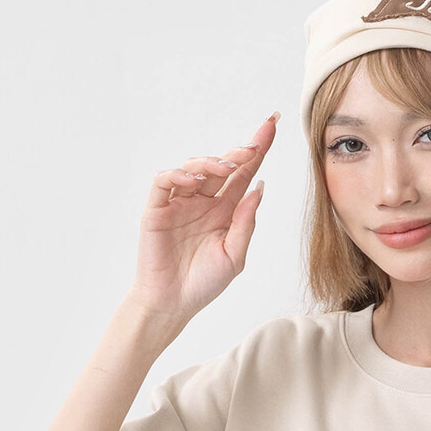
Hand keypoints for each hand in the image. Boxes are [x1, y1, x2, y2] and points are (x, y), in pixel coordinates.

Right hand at [126, 111, 278, 327]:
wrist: (174, 304)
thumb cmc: (204, 283)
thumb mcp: (234, 256)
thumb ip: (245, 223)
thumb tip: (259, 189)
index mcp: (225, 210)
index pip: (244, 174)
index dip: (257, 150)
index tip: (272, 126)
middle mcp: (204, 201)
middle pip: (223, 165)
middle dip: (241, 149)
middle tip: (258, 141)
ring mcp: (180, 203)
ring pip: (194, 167)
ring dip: (212, 162)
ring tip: (227, 166)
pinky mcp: (157, 209)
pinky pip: (164, 182)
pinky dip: (178, 175)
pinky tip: (193, 179)